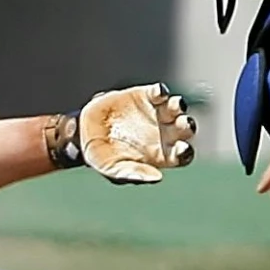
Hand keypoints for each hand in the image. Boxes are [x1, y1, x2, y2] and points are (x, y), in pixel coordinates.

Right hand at [74, 82, 196, 183]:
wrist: (82, 131)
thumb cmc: (102, 156)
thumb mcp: (113, 168)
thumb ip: (133, 174)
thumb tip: (157, 177)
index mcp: (163, 154)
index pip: (183, 154)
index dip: (185, 151)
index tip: (181, 149)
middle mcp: (166, 133)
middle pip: (185, 129)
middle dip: (187, 125)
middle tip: (182, 123)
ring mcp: (158, 113)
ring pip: (177, 108)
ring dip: (178, 105)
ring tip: (173, 105)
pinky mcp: (146, 97)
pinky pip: (159, 92)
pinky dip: (161, 91)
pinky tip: (158, 93)